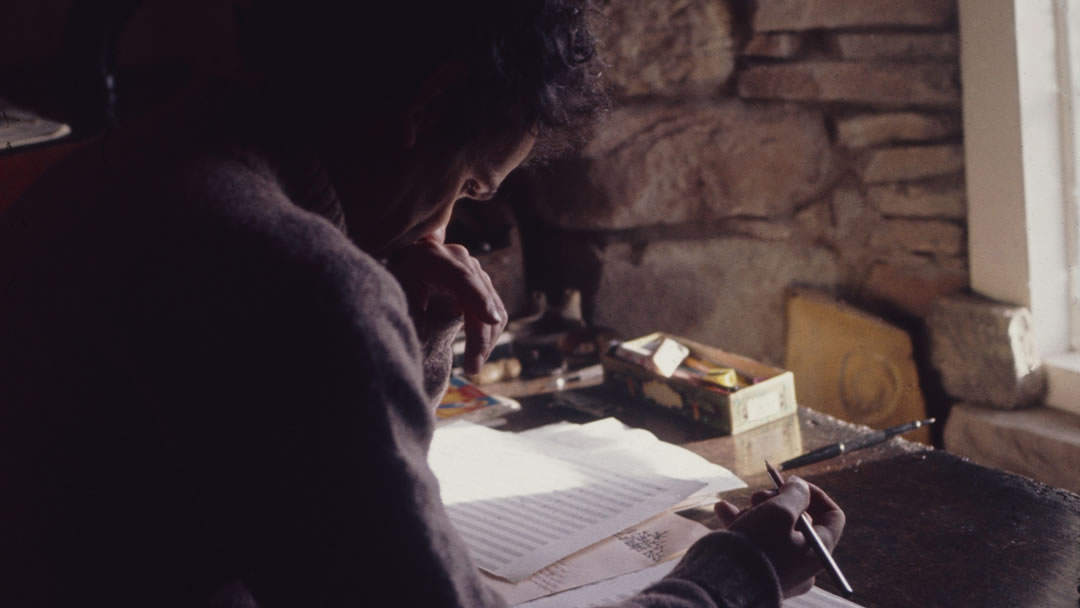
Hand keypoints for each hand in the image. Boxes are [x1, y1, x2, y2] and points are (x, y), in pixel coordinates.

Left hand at [387, 231, 507, 374]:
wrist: (410, 258)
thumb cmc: (401, 274)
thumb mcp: (398, 287)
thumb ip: (411, 309)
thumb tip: (422, 339)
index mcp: (436, 258)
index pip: (463, 279)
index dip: (479, 298)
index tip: (491, 320)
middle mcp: (462, 261)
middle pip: (483, 301)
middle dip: (481, 338)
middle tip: (472, 369)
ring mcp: (475, 272)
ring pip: (494, 309)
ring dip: (487, 340)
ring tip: (473, 367)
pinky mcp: (482, 285)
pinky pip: (495, 311)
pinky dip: (488, 334)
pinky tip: (478, 352)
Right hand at [714, 477, 844, 597]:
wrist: (726, 585)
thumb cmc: (758, 547)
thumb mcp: (780, 510)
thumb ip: (795, 493)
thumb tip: (799, 486)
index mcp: (818, 551)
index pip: (831, 516)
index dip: (814, 494)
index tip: (791, 484)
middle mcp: (803, 563)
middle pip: (798, 520)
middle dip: (776, 500)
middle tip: (757, 496)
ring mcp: (780, 568)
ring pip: (772, 528)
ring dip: (754, 510)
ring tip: (738, 507)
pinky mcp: (758, 570)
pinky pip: (755, 541)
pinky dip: (742, 523)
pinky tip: (722, 509)